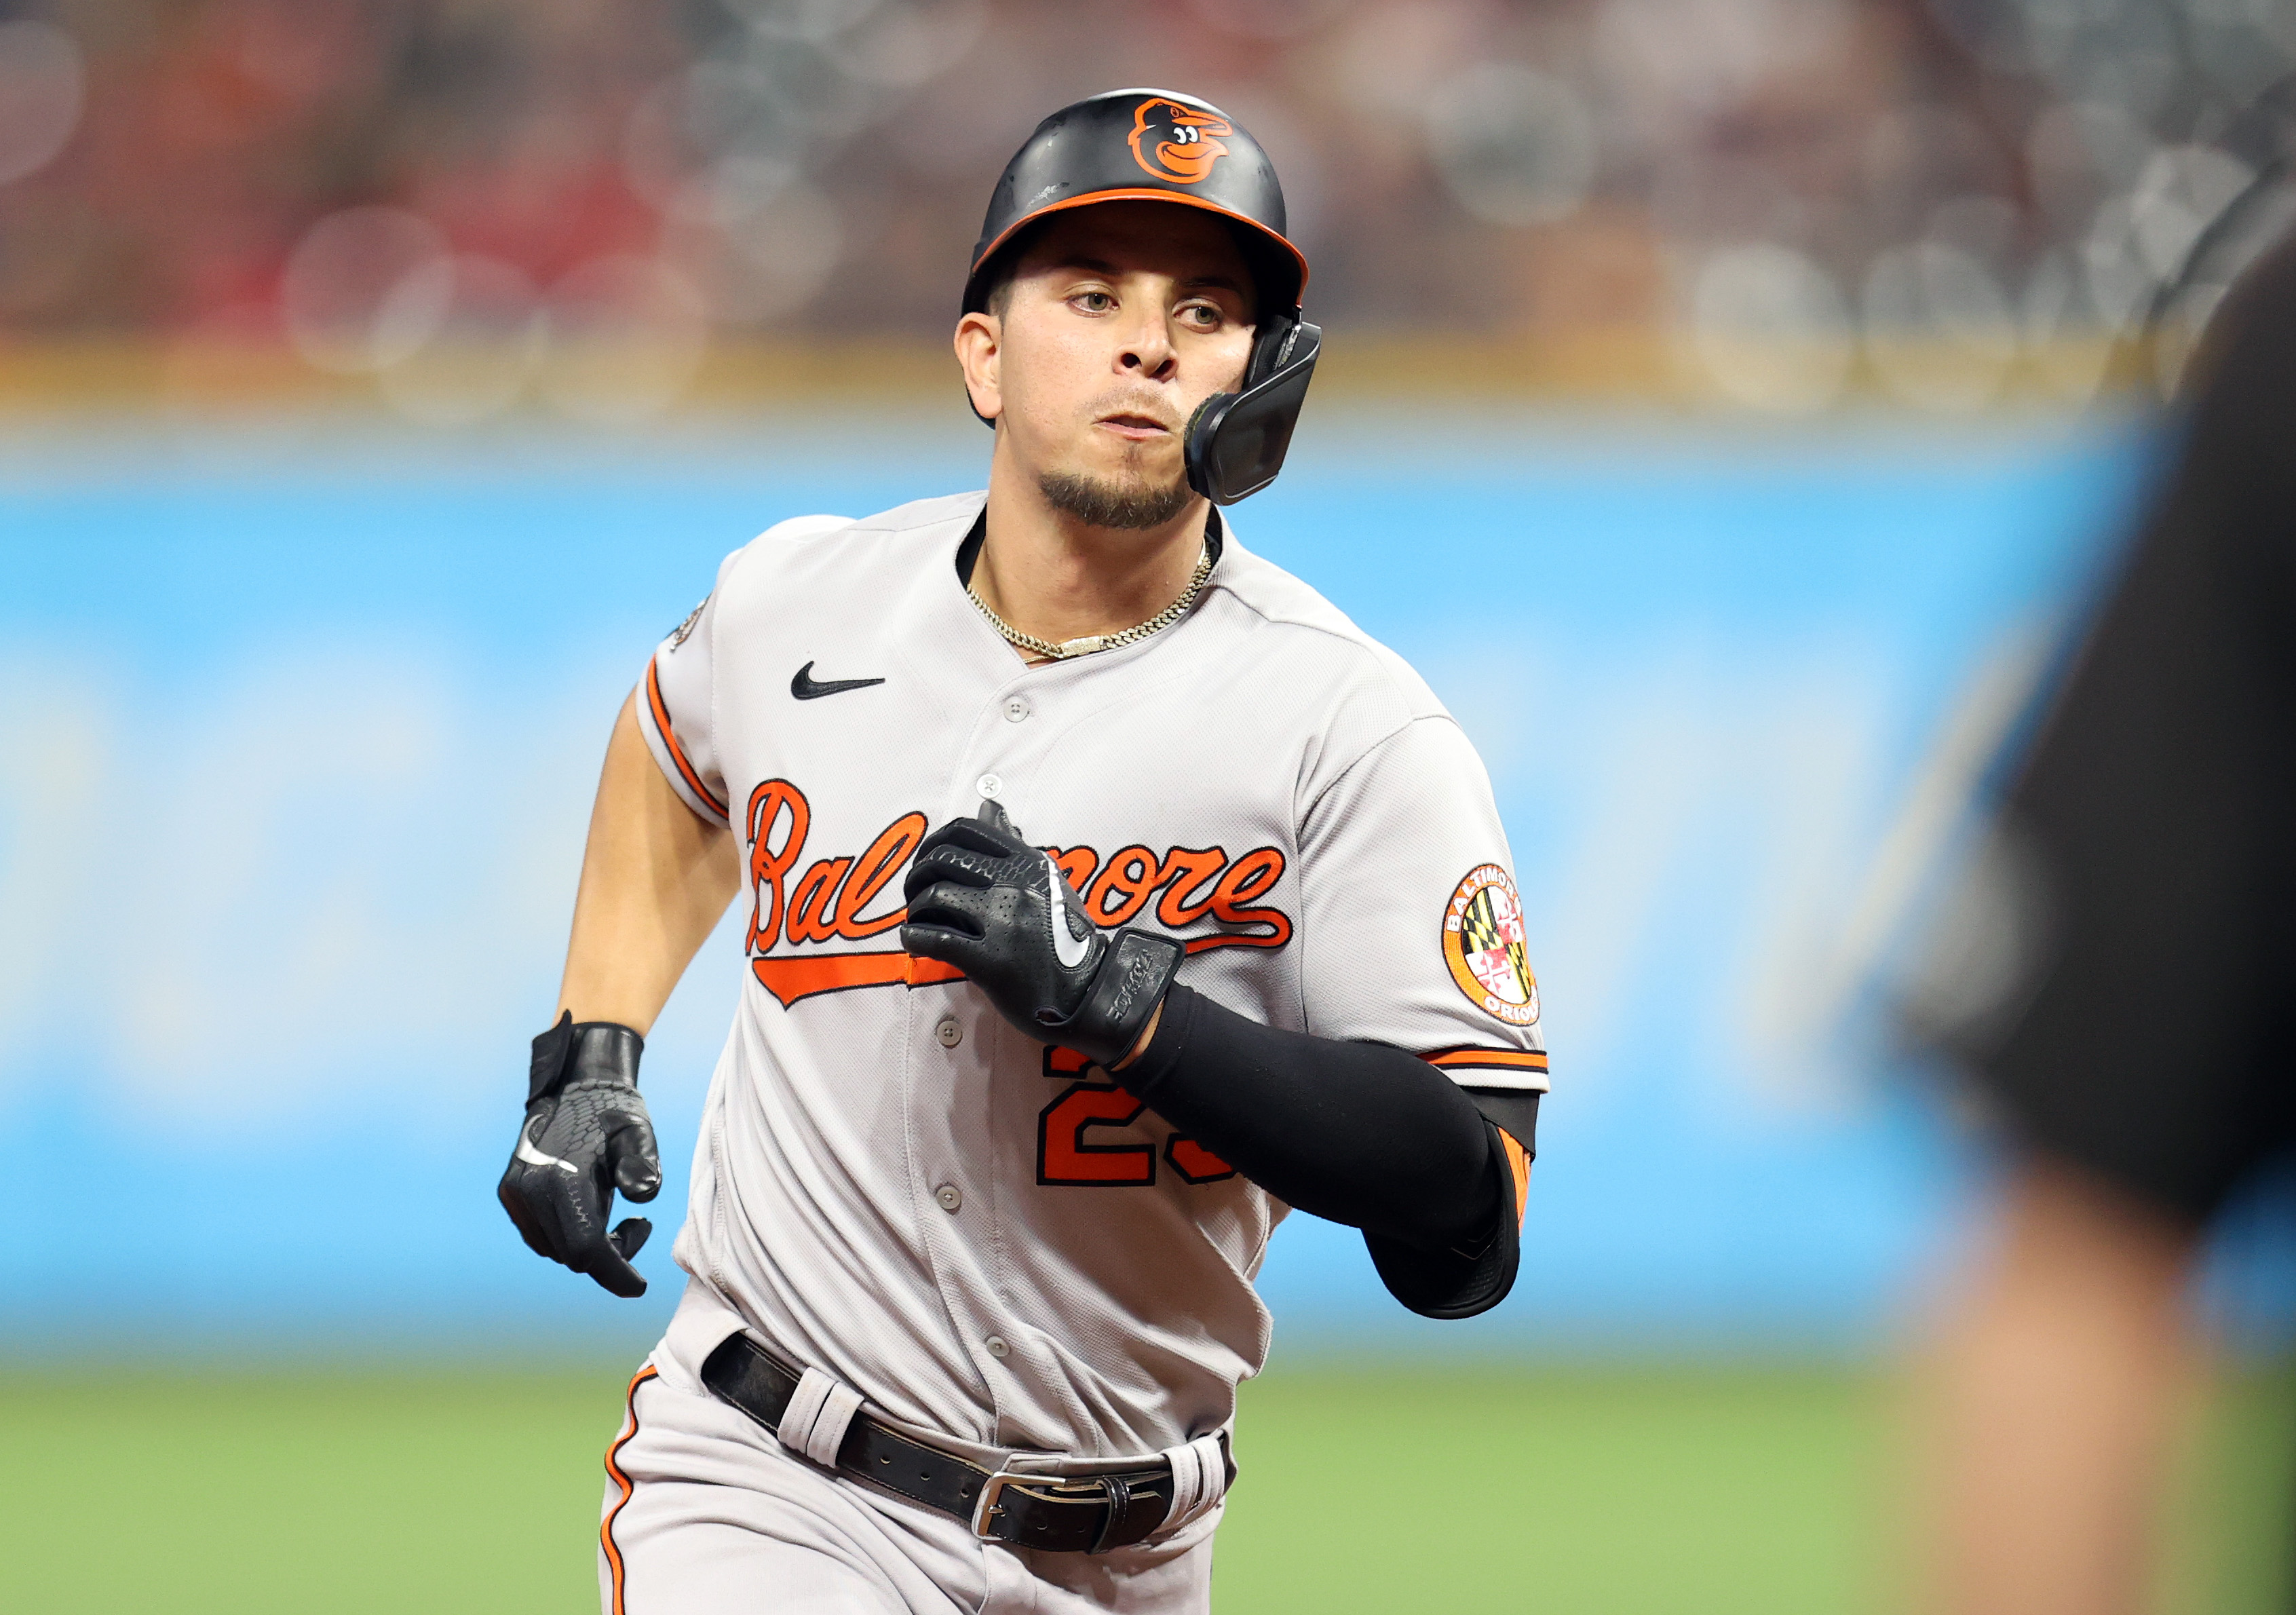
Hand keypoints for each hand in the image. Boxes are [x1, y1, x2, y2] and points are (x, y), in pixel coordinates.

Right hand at [497, 1013, 661, 1297]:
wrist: (577, 1085)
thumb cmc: (615, 1112)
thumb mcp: (639, 1133)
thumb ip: (643, 1164)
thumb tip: (643, 1197)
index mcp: (561, 1180)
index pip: (586, 1249)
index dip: (615, 1272)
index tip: (639, 1286)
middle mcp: (529, 1191)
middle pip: (571, 1254)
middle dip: (608, 1255)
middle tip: (637, 1227)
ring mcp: (515, 1193)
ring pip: (554, 1248)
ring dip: (587, 1245)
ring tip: (618, 1218)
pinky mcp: (510, 1191)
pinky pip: (540, 1234)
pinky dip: (568, 1235)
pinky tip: (591, 1212)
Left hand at [900, 800, 1180, 1067]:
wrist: (1089, 989)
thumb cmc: (1065, 936)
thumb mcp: (1047, 881)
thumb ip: (1014, 846)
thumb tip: (990, 806)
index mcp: (1028, 861)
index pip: (965, 829)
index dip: (934, 841)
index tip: (929, 862)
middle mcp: (1015, 883)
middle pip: (941, 858)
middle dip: (917, 875)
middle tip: (916, 895)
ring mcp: (1004, 920)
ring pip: (934, 895)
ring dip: (916, 910)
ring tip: (919, 921)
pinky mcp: (992, 959)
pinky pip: (934, 938)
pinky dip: (914, 938)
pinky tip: (916, 943)